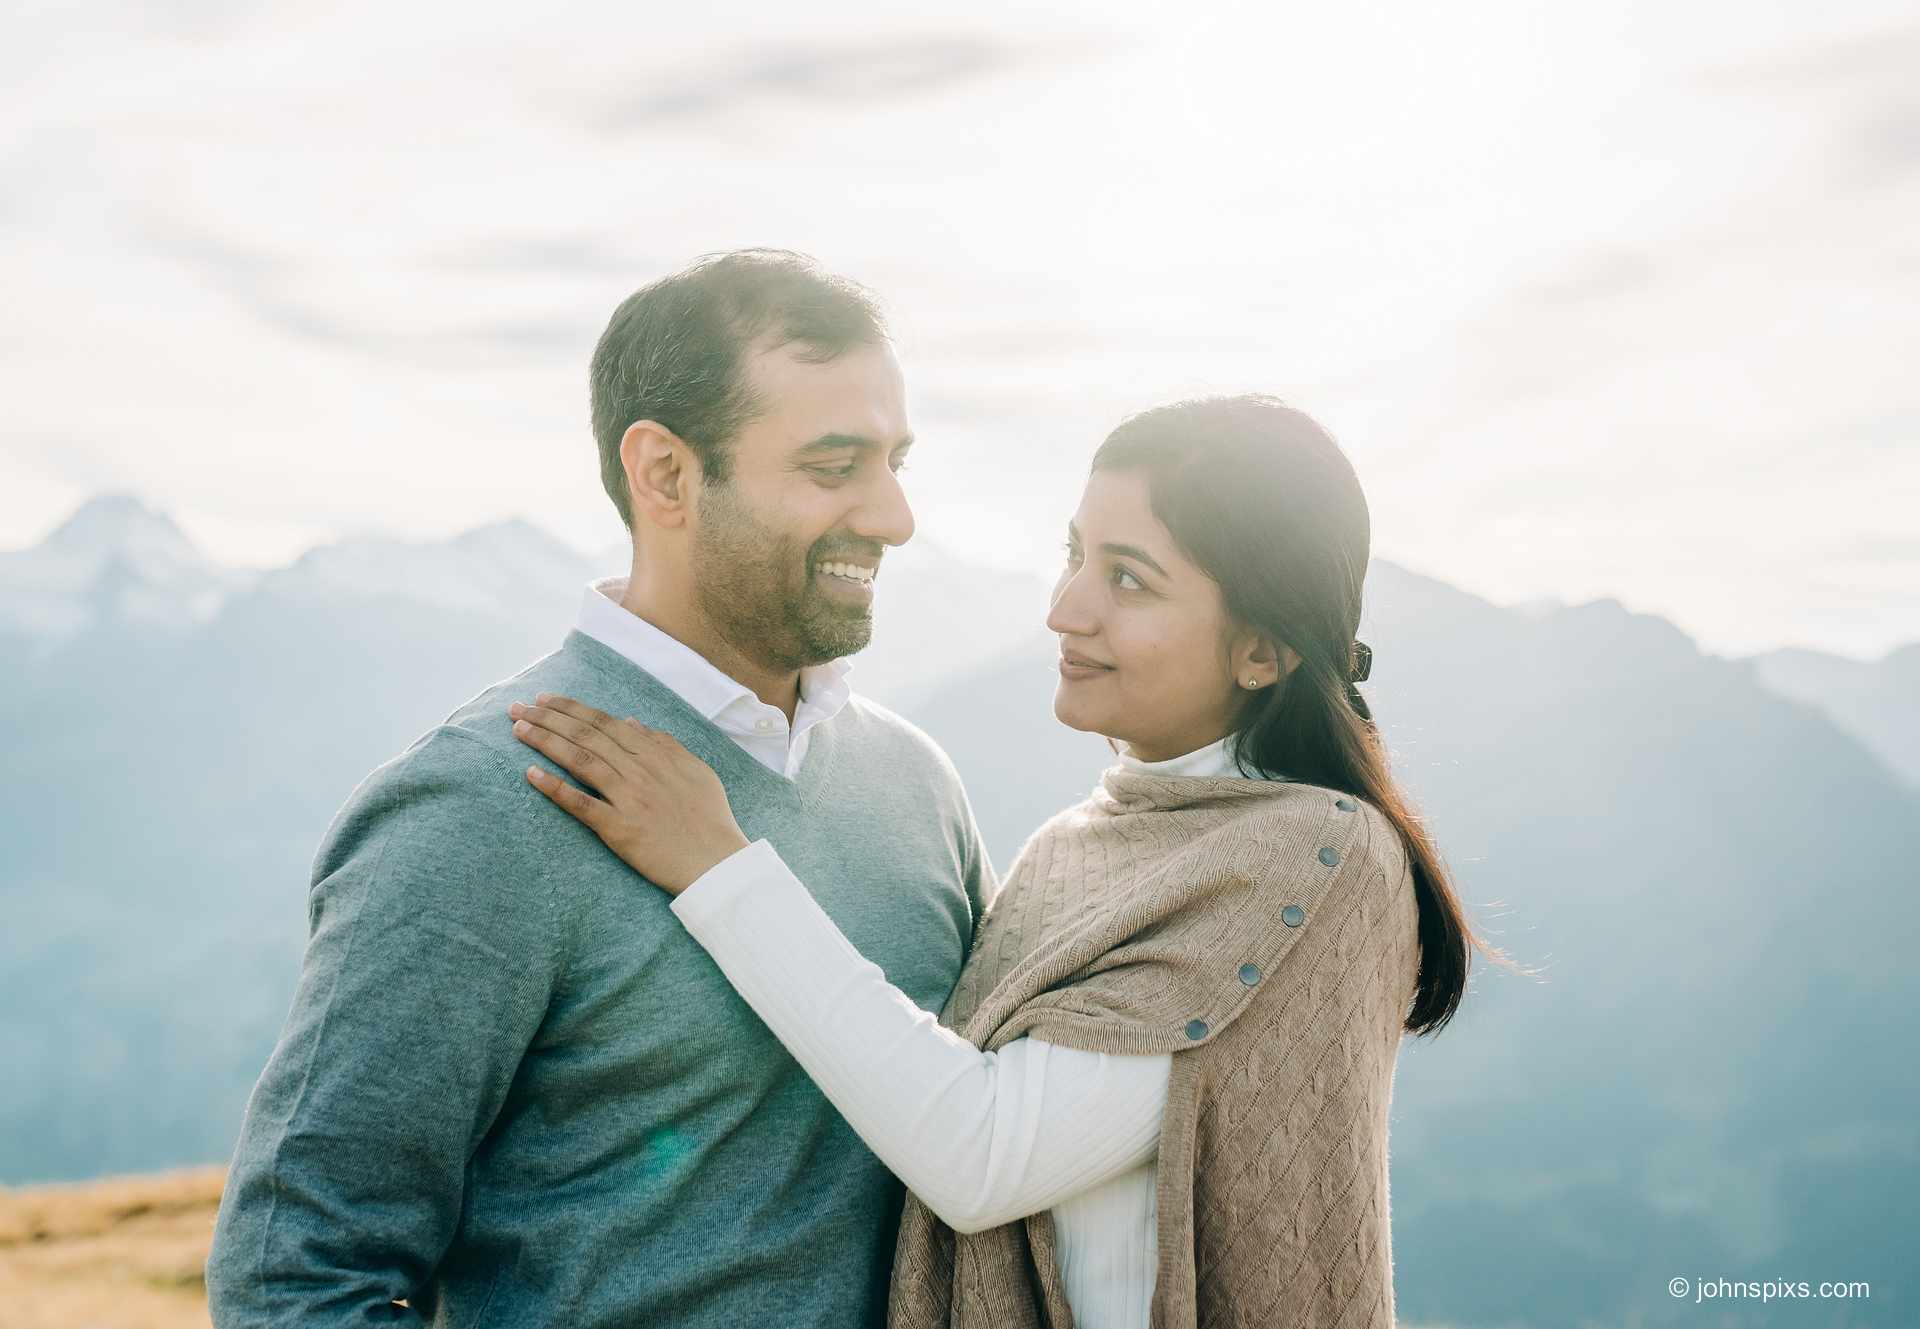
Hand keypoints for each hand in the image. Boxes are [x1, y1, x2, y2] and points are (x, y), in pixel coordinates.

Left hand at [508, 693, 748, 894]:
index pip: (606, 722)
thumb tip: (632, 722)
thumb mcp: (696, 770)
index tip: (546, 699)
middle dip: (549, 718)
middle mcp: (639, 770)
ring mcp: (628, 798)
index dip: (572, 709)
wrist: (718, 862)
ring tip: (518, 729)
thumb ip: (665, 744)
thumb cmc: (710, 817)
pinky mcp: (619, 829)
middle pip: (586, 735)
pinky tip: (531, 774)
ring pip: (580, 761)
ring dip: (545, 741)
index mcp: (656, 754)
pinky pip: (581, 804)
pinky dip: (555, 787)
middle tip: (518, 707)